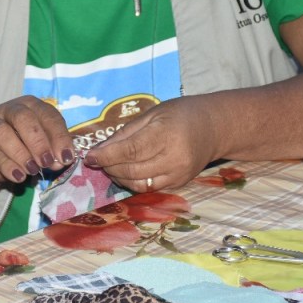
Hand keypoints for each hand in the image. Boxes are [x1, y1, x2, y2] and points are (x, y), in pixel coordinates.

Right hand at [0, 96, 75, 184]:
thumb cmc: (27, 145)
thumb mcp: (45, 144)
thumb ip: (54, 150)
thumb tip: (60, 161)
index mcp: (31, 105)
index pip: (47, 115)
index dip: (59, 136)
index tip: (66, 156)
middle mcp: (10, 110)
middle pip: (22, 118)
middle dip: (38, 141)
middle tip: (47, 162)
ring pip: (3, 134)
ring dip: (21, 154)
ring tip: (33, 170)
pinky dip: (9, 166)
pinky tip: (20, 176)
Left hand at [83, 98, 216, 192]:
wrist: (213, 128)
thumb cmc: (180, 114)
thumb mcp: (152, 114)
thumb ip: (126, 133)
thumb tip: (100, 150)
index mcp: (166, 134)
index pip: (131, 151)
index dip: (107, 156)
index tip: (89, 157)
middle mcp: (174, 158)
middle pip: (132, 170)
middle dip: (110, 167)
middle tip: (98, 160)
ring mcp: (178, 174)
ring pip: (139, 184)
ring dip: (119, 177)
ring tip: (110, 166)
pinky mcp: (179, 184)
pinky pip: (149, 188)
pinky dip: (133, 182)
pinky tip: (126, 172)